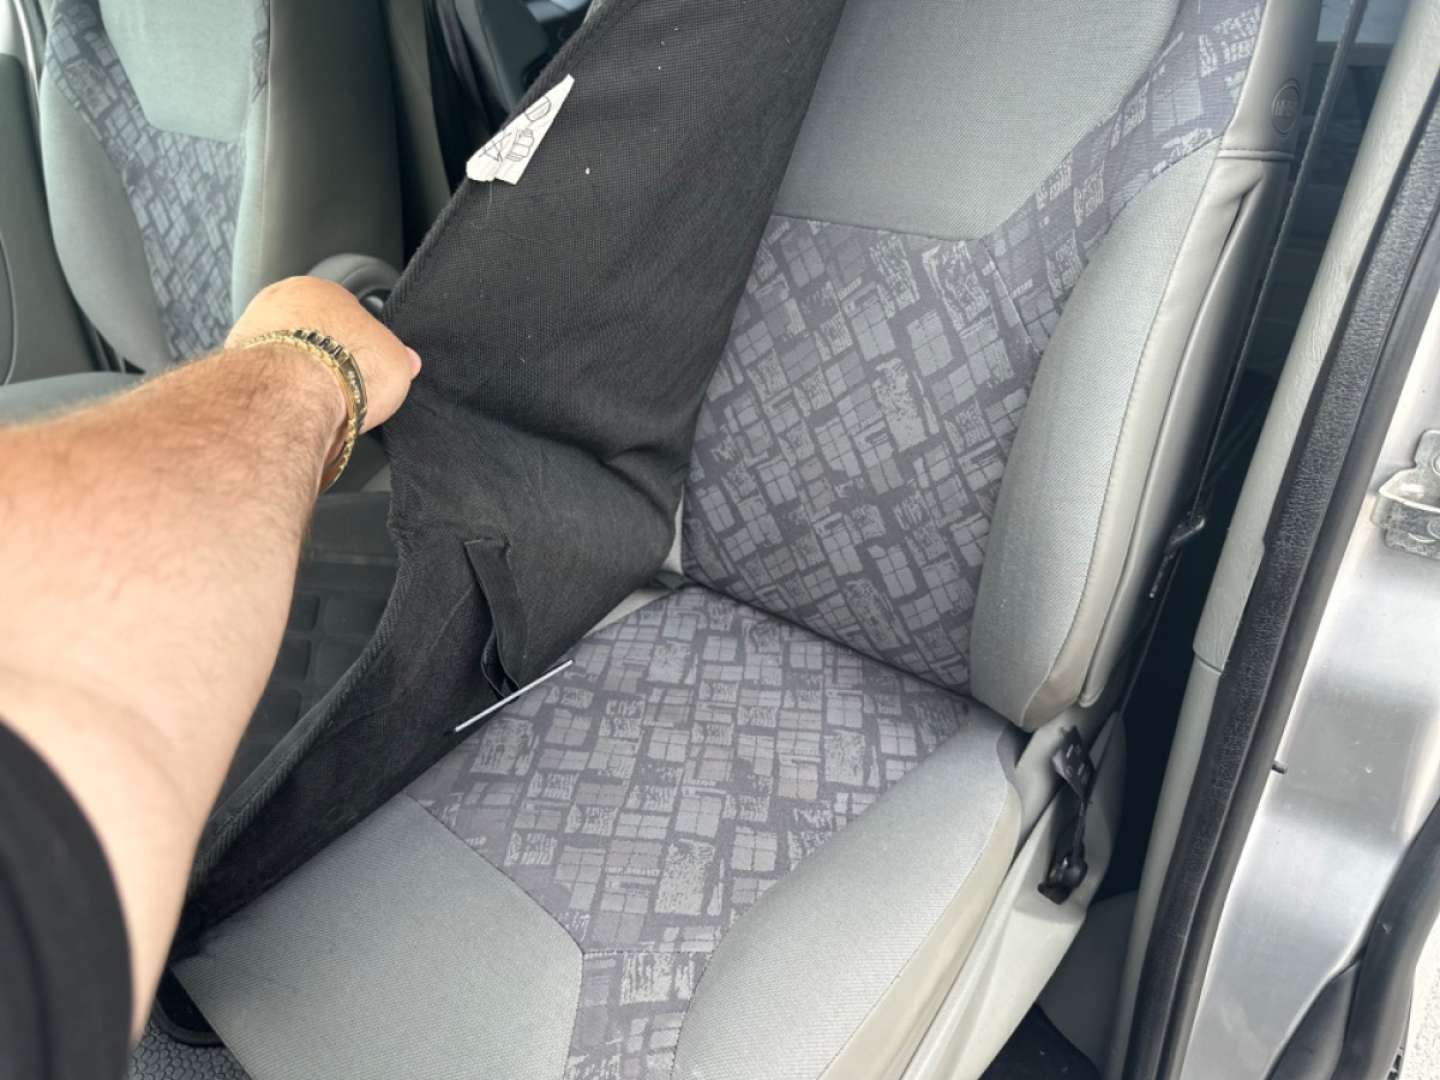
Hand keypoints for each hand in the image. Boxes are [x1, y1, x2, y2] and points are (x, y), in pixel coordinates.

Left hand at [227, 276, 420, 431]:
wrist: (297, 393)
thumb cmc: (348, 365)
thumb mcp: (397, 360)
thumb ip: (399, 358)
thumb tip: (407, 362)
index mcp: (317, 287)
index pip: (339, 312)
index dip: (355, 344)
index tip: (363, 367)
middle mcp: (275, 302)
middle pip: (305, 334)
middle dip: (321, 361)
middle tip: (342, 390)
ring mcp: (248, 335)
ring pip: (280, 359)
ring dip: (296, 380)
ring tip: (320, 408)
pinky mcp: (231, 369)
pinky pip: (262, 384)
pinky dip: (276, 399)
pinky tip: (294, 415)